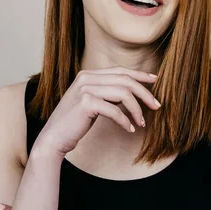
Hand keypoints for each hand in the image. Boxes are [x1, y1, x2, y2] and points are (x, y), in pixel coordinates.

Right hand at [35, 66, 159, 158]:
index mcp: (88, 75)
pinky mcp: (86, 103)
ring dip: (137, 110)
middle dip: (144, 93)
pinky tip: (129, 129)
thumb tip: (131, 91)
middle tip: (157, 106)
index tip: (155, 81)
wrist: (53, 138)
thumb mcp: (91, 103)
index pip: (120, 71)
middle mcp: (86, 78)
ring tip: (141, 123)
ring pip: (123, 94)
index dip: (139, 75)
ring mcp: (85, 89)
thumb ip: (106, 93)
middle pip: (125, 80)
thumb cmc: (74, 123)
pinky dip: (125, 121)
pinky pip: (115, 110)